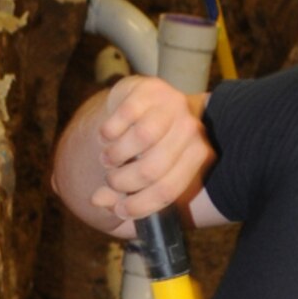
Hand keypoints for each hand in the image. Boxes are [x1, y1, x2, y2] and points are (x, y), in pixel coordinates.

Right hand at [92, 77, 211, 225]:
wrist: (153, 103)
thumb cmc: (153, 148)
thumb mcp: (148, 174)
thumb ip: (126, 192)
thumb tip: (98, 201)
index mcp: (199, 156)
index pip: (168, 191)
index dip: (141, 205)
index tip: (121, 211)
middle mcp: (191, 129)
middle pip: (152, 168)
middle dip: (123, 182)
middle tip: (110, 182)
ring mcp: (173, 105)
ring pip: (140, 139)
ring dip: (115, 155)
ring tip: (107, 160)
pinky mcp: (151, 88)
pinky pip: (125, 114)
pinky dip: (109, 131)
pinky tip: (106, 137)